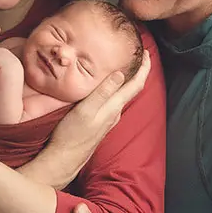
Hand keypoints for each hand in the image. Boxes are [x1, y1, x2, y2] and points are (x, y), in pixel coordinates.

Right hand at [47, 50, 150, 170]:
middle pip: (133, 88)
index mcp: (114, 107)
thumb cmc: (72, 134)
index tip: (147, 53)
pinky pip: (114, 101)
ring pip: (123, 95)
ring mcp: (108, 118)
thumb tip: (120, 74)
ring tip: (126, 66)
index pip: (136, 84)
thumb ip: (102, 92)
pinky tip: (109, 87)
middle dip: (139, 71)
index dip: (144, 68)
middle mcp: (115, 113)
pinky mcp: (100, 122)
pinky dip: (117, 89)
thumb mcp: (86, 110)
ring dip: (128, 80)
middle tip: (139, 55)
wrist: (64, 159)